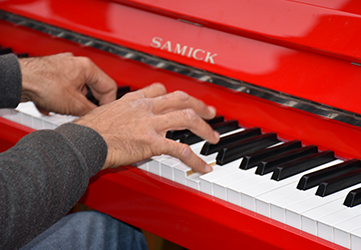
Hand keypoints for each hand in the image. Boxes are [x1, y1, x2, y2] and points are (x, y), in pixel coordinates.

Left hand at [19, 52, 116, 115]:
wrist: (18, 80)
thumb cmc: (43, 84)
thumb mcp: (75, 104)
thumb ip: (92, 111)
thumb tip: (99, 116)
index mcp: (87, 67)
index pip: (109, 86)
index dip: (108, 103)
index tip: (103, 113)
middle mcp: (76, 64)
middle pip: (92, 88)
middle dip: (88, 103)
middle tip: (85, 113)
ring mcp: (62, 66)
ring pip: (76, 89)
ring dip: (72, 102)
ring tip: (64, 110)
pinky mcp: (49, 72)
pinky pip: (62, 89)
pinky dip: (59, 99)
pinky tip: (52, 105)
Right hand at [74, 83, 219, 173]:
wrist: (82, 142)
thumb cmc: (89, 131)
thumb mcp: (108, 113)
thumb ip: (124, 114)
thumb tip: (130, 122)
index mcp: (135, 100)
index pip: (161, 90)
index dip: (176, 95)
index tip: (184, 101)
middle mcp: (146, 107)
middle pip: (181, 98)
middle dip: (200, 105)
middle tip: (211, 112)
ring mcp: (150, 123)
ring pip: (187, 118)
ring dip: (205, 128)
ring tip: (213, 137)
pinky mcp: (151, 142)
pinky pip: (181, 149)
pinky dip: (196, 159)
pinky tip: (203, 167)